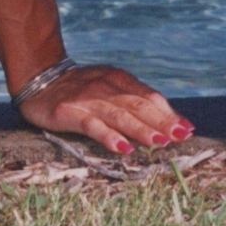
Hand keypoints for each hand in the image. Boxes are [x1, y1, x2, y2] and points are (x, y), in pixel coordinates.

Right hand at [16, 64, 193, 154]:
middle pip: (139, 105)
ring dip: (142, 129)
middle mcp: (107, 87)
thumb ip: (131, 99)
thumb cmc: (79, 88)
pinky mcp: (68, 112)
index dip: (169, 113)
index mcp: (119, 79)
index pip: (149, 97)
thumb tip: (162, 119)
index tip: (187, 128)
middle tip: (181, 136)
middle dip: (163, 122)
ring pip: (120, 115)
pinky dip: (109, 136)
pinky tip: (123, 148)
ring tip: (160, 142)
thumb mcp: (108, 87)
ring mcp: (88, 99)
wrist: (39, 77)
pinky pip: (92, 125)